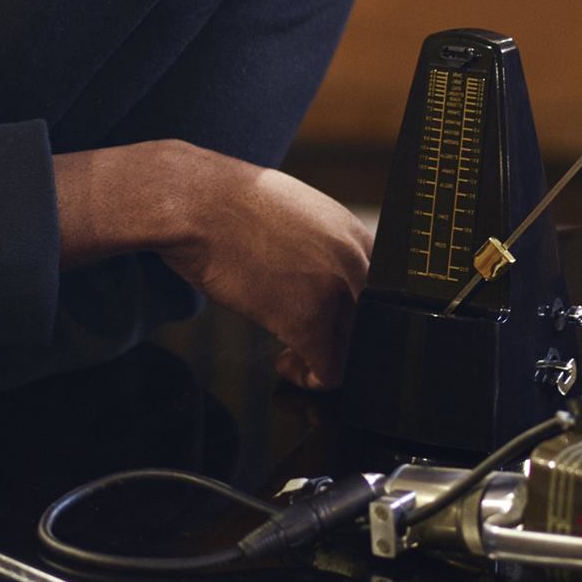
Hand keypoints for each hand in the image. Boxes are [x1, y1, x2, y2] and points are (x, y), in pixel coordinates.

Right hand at [155, 147, 372, 389]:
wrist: (196, 203)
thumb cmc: (231, 203)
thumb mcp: (297, 213)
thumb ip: (323, 245)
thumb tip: (323, 273)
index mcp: (356, 234)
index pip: (385, 293)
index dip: (359, 314)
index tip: (336, 323)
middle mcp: (356, 262)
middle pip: (375, 325)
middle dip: (346, 340)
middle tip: (317, 343)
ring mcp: (335, 291)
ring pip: (357, 351)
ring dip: (328, 360)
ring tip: (296, 355)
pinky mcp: (306, 320)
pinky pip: (328, 371)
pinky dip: (309, 378)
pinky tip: (285, 364)